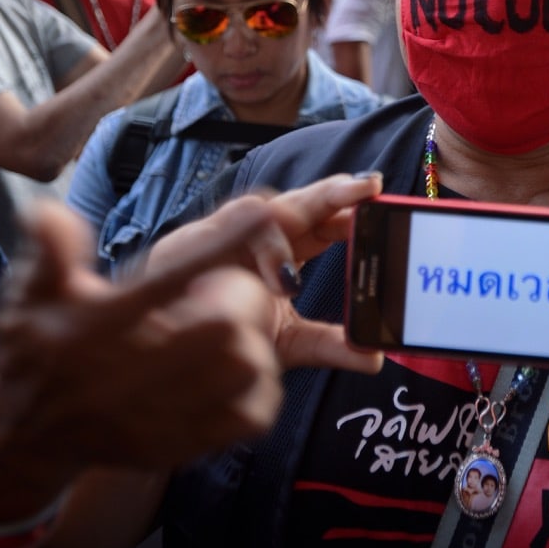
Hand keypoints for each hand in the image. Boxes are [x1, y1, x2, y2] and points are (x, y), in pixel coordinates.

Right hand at [0, 193, 366, 475]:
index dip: (219, 243)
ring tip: (229, 328)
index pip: (166, 278)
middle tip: (224, 289)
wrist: (30, 435)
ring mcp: (160, 415)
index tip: (261, 211)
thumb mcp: (29, 293)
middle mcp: (128, 375)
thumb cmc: (36, 349)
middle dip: (237, 294)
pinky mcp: (182, 445)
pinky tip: (237, 367)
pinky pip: (252, 415)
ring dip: (251, 339)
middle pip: (222, 327)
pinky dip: (260, 387)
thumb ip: (48, 249)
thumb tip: (49, 212)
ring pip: (244, 368)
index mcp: (95, 327)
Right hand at [145, 172, 387, 371]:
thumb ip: (330, 347)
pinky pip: (226, 230)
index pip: (323, 221)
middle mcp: (259, 236)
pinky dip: (252, 248)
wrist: (168, 354)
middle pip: (301, 203)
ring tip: (316, 248)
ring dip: (291, 222)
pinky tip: (273, 273)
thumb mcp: (288, 345)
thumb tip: (377, 358)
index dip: (350, 209)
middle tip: (367, 188)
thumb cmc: (227, 337)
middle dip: (333, 192)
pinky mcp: (193, 243)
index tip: (380, 197)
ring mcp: (226, 234)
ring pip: (264, 209)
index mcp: (285, 251)